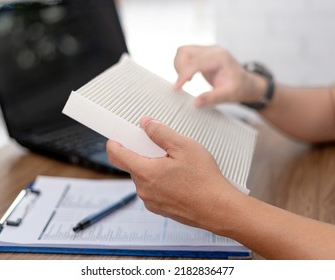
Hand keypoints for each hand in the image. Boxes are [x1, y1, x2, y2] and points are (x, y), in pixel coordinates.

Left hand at [106, 116, 241, 232]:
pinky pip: (153, 190)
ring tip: (176, 166)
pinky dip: (160, 181)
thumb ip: (160, 133)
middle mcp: (143, 189)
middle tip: (163, 149)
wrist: (219, 209)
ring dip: (153, 168)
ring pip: (144, 178)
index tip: (117, 137)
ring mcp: (151, 201)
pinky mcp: (160, 209)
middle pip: (133, 165)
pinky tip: (179, 179)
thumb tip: (146, 123)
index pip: (117, 155)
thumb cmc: (204, 180)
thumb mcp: (184, 147)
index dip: (114, 143)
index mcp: (145, 172)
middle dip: (144, 154)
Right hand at [174, 45, 265, 106]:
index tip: (176, 88)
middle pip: (185, 51)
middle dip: (180, 69)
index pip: (195, 62)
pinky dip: (182, 66)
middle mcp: (212, 50)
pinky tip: (190, 78)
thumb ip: (211, 98)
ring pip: (183, 51)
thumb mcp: (228, 96)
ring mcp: (207, 50)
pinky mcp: (203, 54)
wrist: (246, 83)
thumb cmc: (239, 88)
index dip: (183, 75)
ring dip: (179, 66)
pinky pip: (186, 55)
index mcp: (220, 58)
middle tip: (182, 85)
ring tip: (187, 81)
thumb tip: (195, 103)